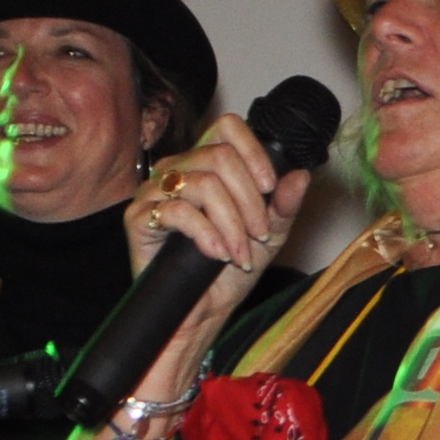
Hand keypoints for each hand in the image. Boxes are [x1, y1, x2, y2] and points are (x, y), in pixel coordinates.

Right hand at [125, 114, 319, 386]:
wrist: (199, 312)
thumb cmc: (228, 272)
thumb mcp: (268, 236)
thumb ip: (284, 206)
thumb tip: (300, 175)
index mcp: (205, 164)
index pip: (227, 127)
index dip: (253, 152)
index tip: (270, 187)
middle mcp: (176, 169)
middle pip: (219, 156)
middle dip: (249, 200)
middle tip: (259, 233)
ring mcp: (154, 191)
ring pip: (204, 185)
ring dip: (232, 224)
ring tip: (240, 254)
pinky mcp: (139, 217)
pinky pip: (179, 211)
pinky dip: (207, 235)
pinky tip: (217, 255)